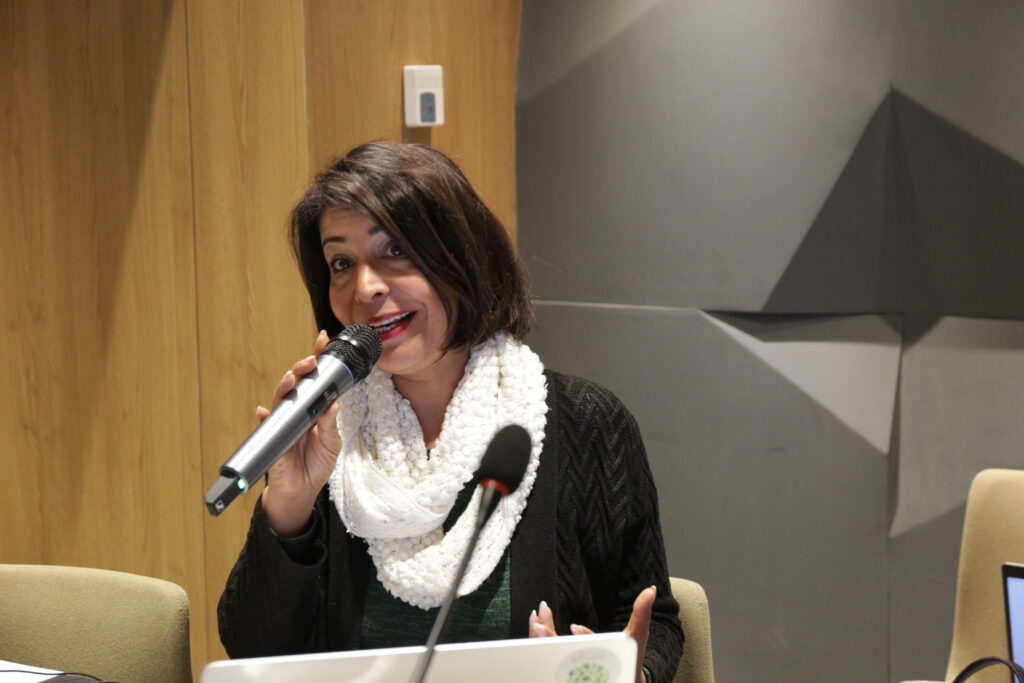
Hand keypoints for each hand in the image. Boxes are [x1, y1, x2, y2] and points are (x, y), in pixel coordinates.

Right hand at [260, 330, 342, 536]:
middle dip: (302, 368)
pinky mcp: (272, 437)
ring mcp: (283, 422)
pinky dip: (264, 417)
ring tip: (293, 378)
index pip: (316, 379)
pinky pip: (265, 424)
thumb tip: (333, 404)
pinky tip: (264, 411)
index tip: (322, 339)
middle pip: (297, 383)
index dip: (318, 359)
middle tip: (311, 360)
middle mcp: (298, 410)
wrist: (301, 490)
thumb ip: (330, 425)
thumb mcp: (332, 444)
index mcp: (314, 408)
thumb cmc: (316, 464)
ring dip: (285, 386)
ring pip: (281, 398)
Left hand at [528, 586, 655, 682]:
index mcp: (604, 665)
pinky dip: (539, 645)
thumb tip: (650, 590)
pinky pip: (547, 660)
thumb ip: (641, 614)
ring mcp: (575, 672)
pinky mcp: (564, 670)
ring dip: (542, 642)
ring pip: (553, 661)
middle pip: (566, 659)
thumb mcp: (637, 637)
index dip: (585, 641)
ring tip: (536, 622)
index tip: (574, 627)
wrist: (623, 680)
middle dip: (552, 642)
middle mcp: (588, 671)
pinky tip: (536, 628)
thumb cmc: (630, 659)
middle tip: (540, 626)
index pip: (593, 655)